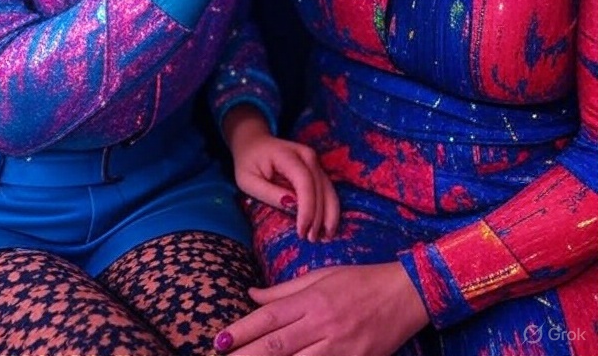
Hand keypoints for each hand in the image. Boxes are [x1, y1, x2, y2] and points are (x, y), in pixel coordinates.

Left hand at [214, 263, 429, 355]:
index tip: (219, 341)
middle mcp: (322, 324)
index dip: (242, 331)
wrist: (405, 294)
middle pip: (276, 346)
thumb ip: (284, 291)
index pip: (269, 317)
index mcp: (312, 299)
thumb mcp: (321, 276)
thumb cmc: (359, 281)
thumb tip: (252, 295)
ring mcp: (340, 347)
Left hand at [226, 107, 339, 240]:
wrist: (254, 142)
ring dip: (329, 215)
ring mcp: (314, 161)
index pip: (304, 181)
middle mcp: (306, 155)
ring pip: (329, 190)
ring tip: (323, 238)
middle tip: (311, 240)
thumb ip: (269, 192)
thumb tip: (292, 206)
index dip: (307, 208)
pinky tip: (326, 227)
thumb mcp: (248, 180)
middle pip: (320, 187)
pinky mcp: (316, 169)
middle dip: (319, 216)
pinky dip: (328, 209)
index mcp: (287, 155)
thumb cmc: (248, 162)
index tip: (302, 231)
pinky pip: (326, 190)